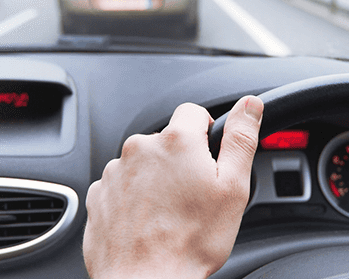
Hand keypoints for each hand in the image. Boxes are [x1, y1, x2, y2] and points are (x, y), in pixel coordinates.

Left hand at [83, 96, 263, 278]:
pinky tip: (148, 223)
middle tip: (195, 196)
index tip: (210, 159)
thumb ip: (241, 138)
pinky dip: (134, 200)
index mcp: (175, 141)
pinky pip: (122, 187)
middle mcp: (139, 149)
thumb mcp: (233, 187)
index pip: (193, 112)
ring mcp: (114, 173)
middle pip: (167, 141)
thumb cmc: (191, 242)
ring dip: (156, 181)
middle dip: (181, 162)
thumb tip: (250, 105)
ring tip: (170, 216)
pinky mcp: (98, 195)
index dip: (207, 134)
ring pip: (143, 165)